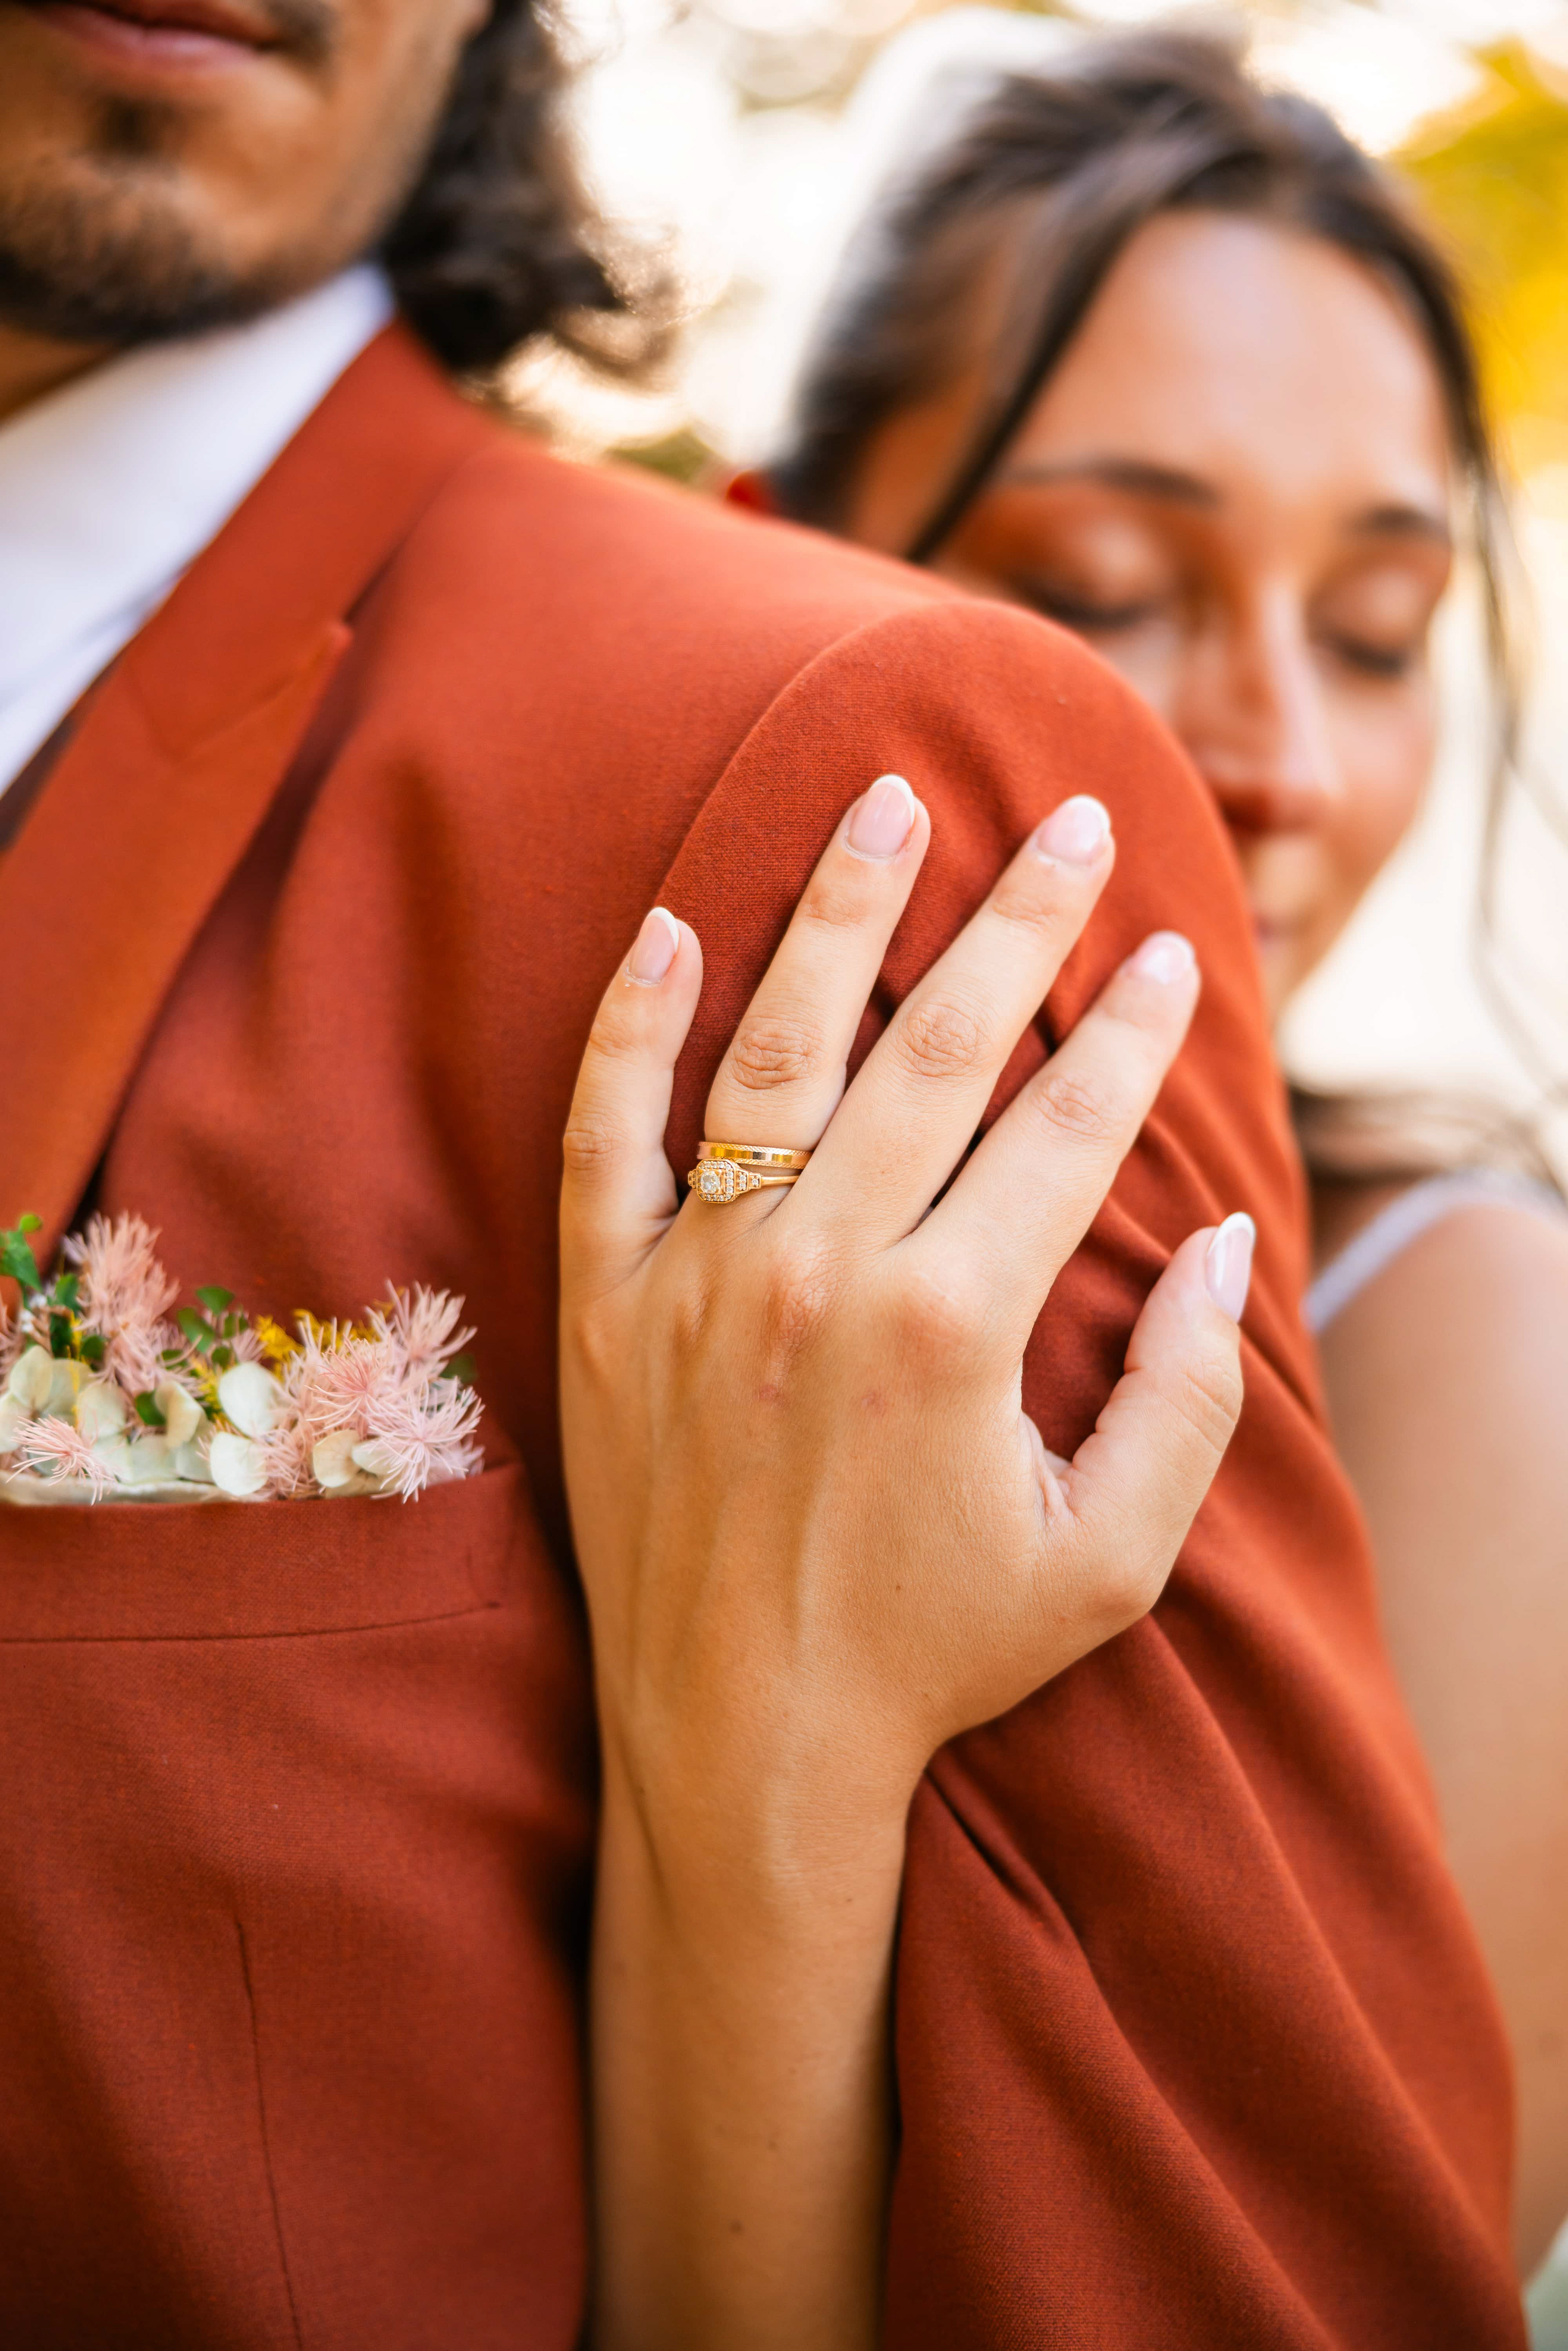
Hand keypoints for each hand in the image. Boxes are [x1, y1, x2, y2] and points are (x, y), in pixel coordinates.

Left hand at [561, 774, 1252, 1854]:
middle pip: (938, 1048)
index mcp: (954, 1326)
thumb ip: (1192, 1395)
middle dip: (1018, 920)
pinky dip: (631, 1025)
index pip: (1069, 1124)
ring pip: (776, 1048)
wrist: (743, 1742)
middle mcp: (823, 1271)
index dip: (1134, 1029)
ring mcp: (699, 1276)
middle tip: (1066, 821)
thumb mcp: (1110, 1556)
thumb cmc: (935, 1653)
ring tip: (887, 801)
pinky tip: (671, 924)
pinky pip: (603, 1132)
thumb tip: (1235, 1242)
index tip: (1170, 952)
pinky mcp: (606, 1303)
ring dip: (840, 914)